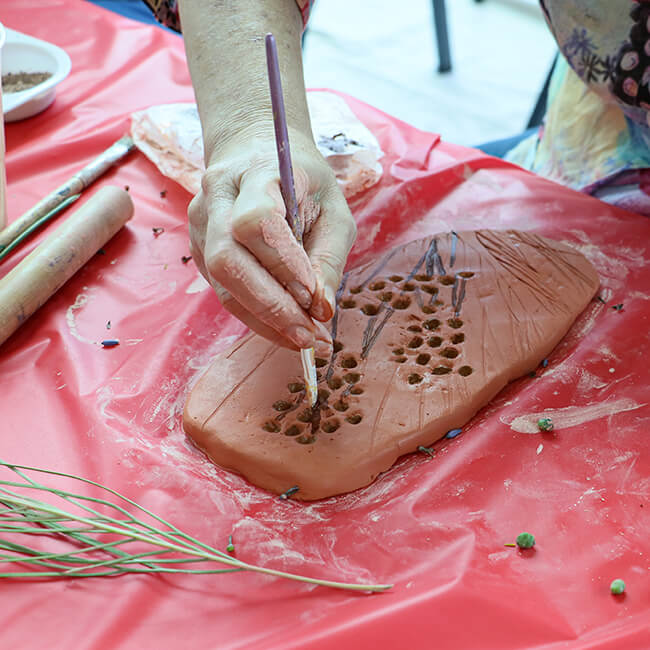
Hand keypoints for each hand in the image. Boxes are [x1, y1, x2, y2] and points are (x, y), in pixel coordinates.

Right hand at [188, 127, 356, 349]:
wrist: (255, 153)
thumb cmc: (303, 183)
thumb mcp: (334, 208)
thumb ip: (329, 257)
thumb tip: (321, 310)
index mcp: (254, 173)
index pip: (256, 221)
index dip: (284, 264)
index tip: (314, 297)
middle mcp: (217, 197)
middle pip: (227, 259)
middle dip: (271, 305)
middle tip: (309, 335)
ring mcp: (200, 224)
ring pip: (221, 283)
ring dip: (264, 319)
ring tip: (302, 339)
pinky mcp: (198, 249)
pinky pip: (223, 291)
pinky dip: (255, 316)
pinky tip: (284, 327)